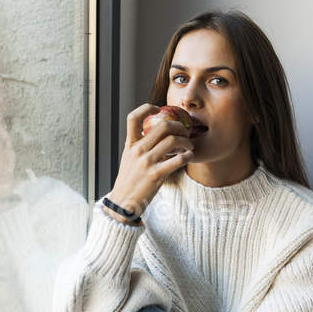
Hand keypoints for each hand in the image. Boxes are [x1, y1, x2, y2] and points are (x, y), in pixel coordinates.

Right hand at [107, 103, 194, 217]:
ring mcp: (147, 162)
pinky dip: (188, 156)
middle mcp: (138, 150)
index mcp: (130, 144)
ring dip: (186, 141)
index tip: (159, 109)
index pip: (133, 117)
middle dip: (179, 126)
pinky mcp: (156, 175)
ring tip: (189, 146)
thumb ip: (139, 145)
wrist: (123, 203)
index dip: (147, 108)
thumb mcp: (128, 158)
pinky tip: (189, 156)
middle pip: (162, 126)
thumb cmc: (129, 180)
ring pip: (172, 141)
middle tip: (185, 131)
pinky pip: (177, 160)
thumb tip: (153, 133)